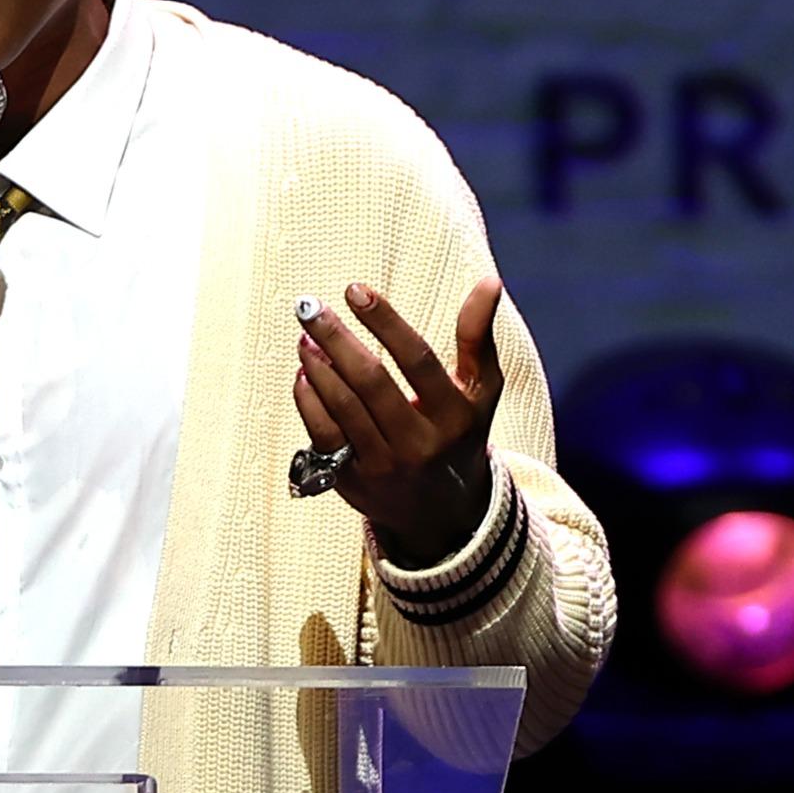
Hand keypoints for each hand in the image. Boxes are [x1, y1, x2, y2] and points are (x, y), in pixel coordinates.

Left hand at [292, 277, 508, 566]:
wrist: (442, 511)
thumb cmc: (458, 432)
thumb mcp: (479, 390)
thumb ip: (477, 336)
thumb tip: (489, 281)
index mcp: (454, 415)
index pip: (417, 360)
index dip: (385, 322)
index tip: (355, 289)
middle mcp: (419, 443)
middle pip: (371, 382)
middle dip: (335, 339)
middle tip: (308, 307)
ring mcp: (384, 466)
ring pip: (343, 408)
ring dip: (318, 367)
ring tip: (305, 336)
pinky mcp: (352, 481)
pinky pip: (322, 434)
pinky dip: (308, 400)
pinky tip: (304, 373)